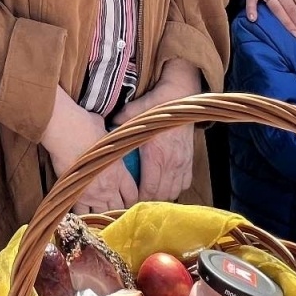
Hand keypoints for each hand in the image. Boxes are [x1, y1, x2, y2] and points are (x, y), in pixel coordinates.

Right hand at [42, 88, 137, 213]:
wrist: (65, 130)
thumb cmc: (86, 126)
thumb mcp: (107, 131)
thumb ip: (111, 139)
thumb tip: (108, 132)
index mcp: (120, 172)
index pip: (132, 194)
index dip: (130, 198)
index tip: (126, 198)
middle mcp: (109, 187)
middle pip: (118, 208)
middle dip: (117, 208)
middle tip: (112, 207)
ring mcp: (92, 193)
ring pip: (102, 214)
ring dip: (101, 214)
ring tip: (98, 214)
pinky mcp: (75, 195)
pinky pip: (81, 213)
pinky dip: (83, 215)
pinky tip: (82, 214)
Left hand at [112, 61, 200, 203]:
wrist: (182, 94)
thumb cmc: (157, 103)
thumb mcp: (135, 110)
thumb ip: (119, 121)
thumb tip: (106, 126)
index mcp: (156, 155)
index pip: (149, 189)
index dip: (139, 199)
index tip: (130, 198)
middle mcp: (172, 162)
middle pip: (162, 194)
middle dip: (150, 200)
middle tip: (137, 199)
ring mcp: (183, 162)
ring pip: (174, 191)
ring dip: (163, 196)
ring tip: (150, 194)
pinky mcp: (189, 159)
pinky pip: (185, 183)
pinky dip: (175, 187)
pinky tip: (165, 184)